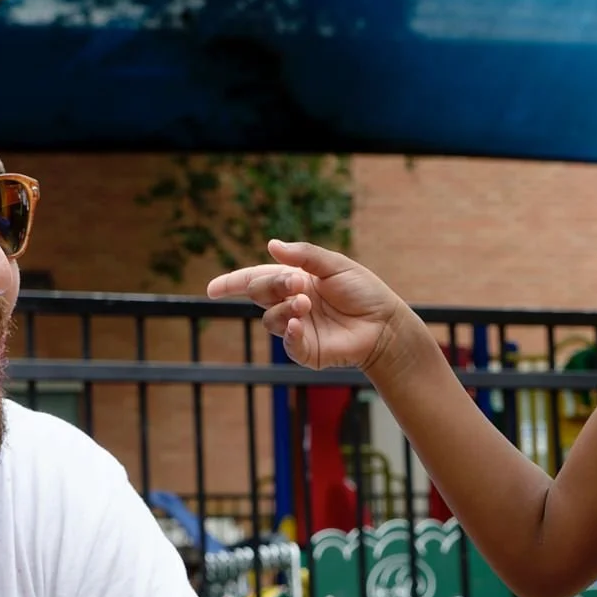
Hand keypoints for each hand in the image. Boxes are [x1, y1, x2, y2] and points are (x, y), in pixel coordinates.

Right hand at [207, 241, 411, 373]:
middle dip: (272, 285)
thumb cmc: (364, 292)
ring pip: (270, 320)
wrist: (385, 323)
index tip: (212, 289)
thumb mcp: (335, 265)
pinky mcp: (307, 350)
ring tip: (306, 304)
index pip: (255, 280)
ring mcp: (297, 328)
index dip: (232, 284)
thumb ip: (304, 256)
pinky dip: (288, 333)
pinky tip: (298, 323)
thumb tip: (271, 245)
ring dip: (283, 308)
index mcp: (294, 281)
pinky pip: (287, 343)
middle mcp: (291, 304)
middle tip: (297, 283)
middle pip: (260, 294)